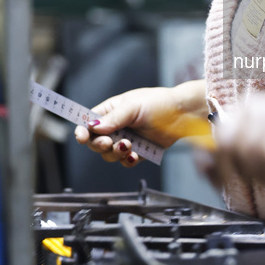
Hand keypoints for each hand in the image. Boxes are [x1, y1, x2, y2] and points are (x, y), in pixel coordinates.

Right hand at [74, 80, 206, 167]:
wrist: (182, 115)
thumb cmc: (159, 103)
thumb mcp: (133, 106)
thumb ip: (113, 118)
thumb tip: (92, 126)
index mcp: (110, 110)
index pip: (88, 122)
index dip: (82, 131)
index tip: (82, 137)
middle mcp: (116, 126)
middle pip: (95, 142)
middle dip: (100, 144)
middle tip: (109, 142)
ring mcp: (126, 139)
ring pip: (109, 154)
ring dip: (115, 152)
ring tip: (127, 145)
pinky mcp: (138, 151)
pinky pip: (125, 161)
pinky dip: (127, 160)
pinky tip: (134, 155)